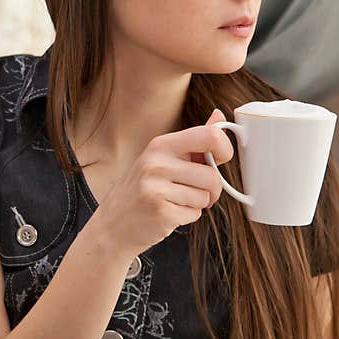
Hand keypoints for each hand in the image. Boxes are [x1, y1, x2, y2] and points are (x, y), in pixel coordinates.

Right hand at [90, 109, 233, 257]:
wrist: (114, 222)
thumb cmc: (143, 188)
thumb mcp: (163, 157)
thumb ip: (194, 139)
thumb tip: (220, 116)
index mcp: (161, 145)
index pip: (210, 136)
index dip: (225, 149)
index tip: (220, 160)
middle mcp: (157, 163)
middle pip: (213, 176)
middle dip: (211, 189)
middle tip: (194, 191)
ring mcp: (157, 189)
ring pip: (205, 197)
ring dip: (197, 204)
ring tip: (175, 201)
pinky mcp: (161, 213)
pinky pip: (195, 214)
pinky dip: (188, 217)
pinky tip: (169, 213)